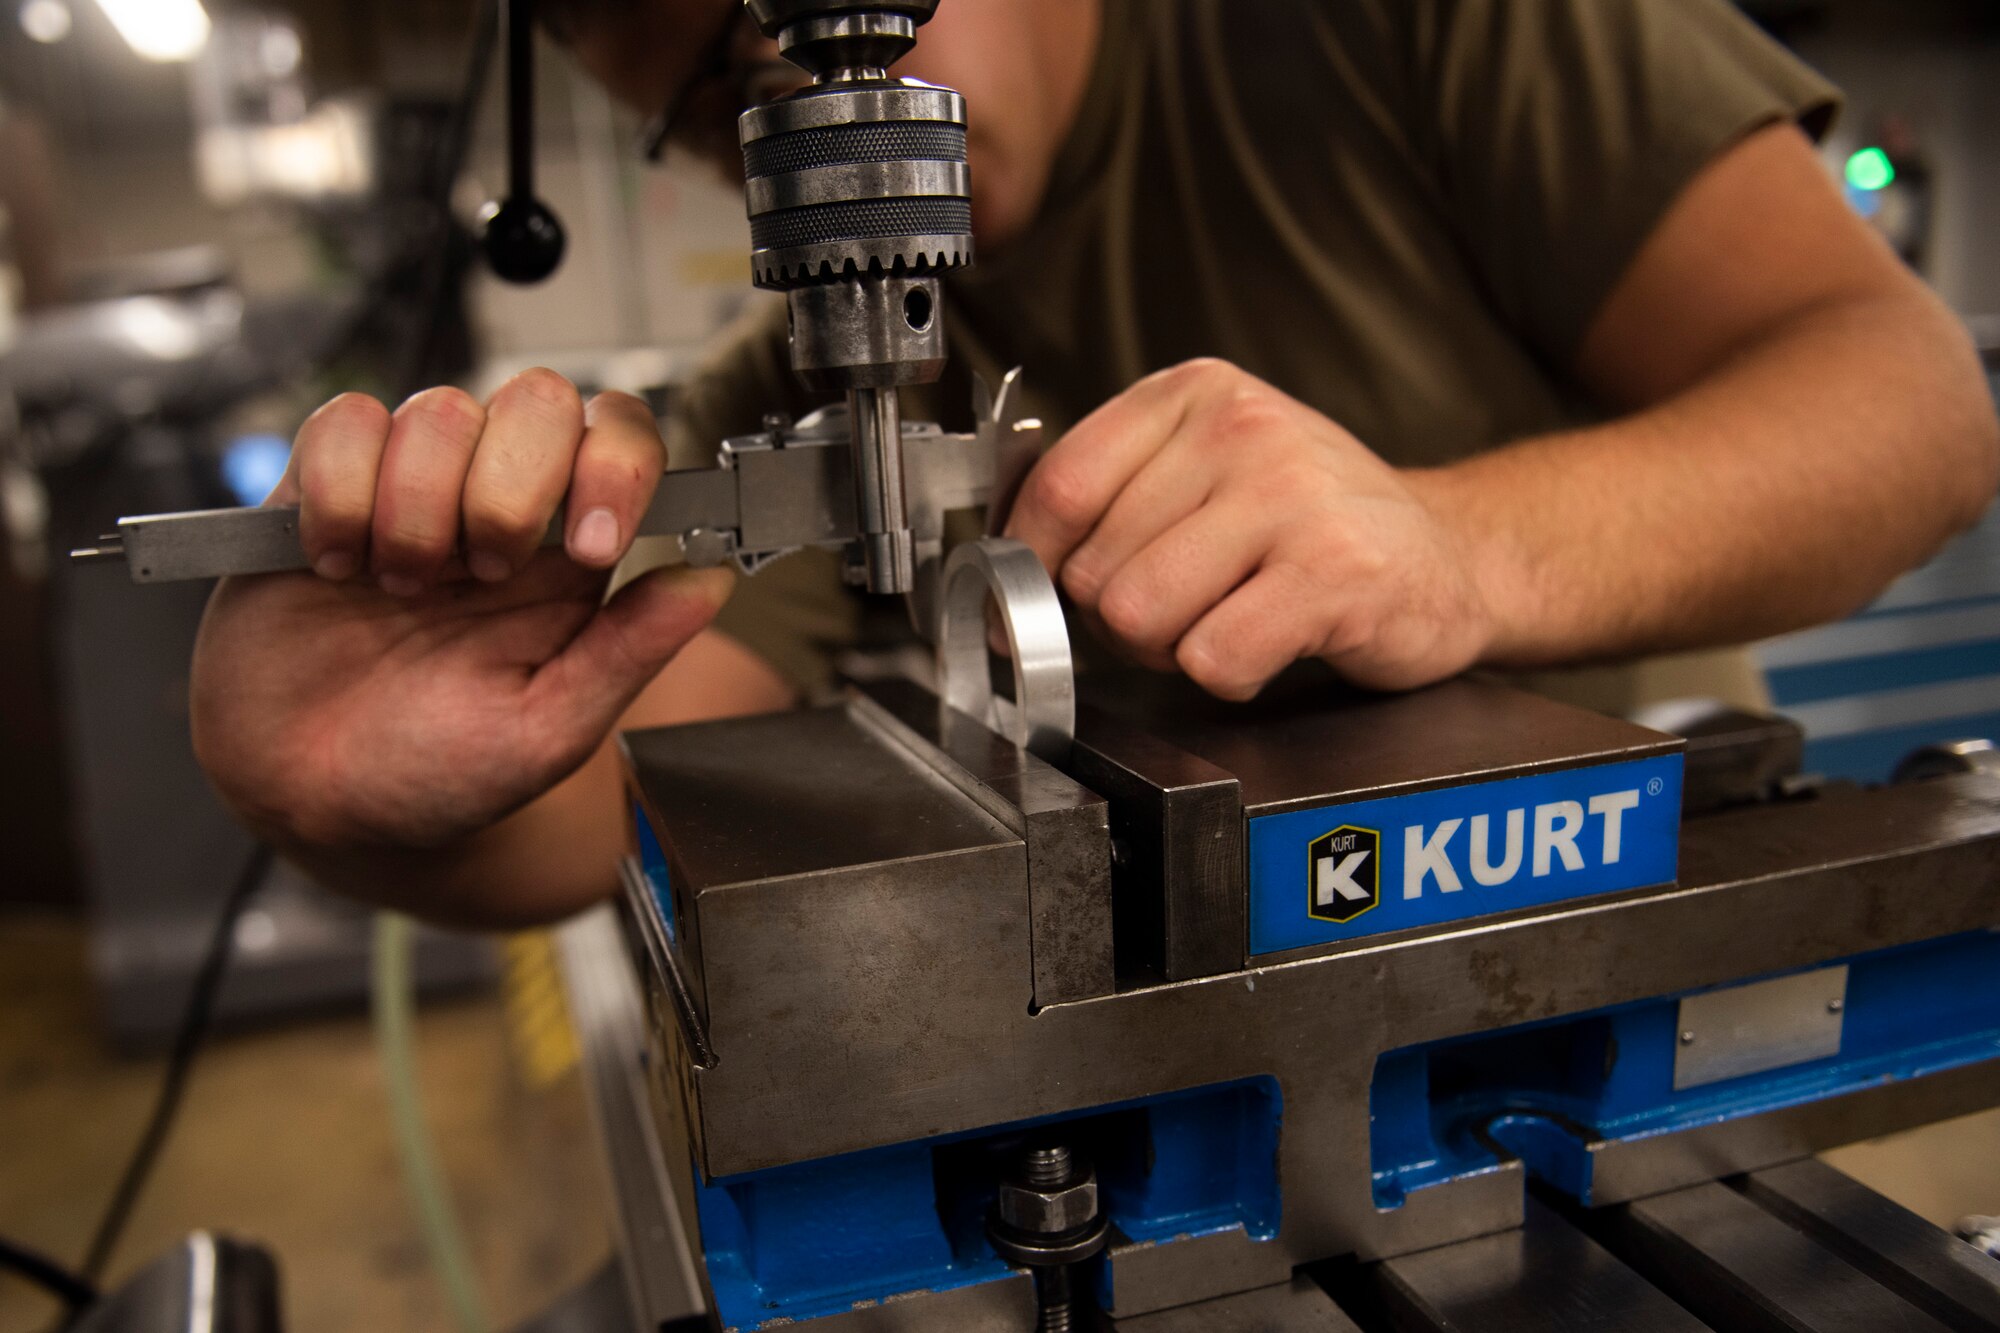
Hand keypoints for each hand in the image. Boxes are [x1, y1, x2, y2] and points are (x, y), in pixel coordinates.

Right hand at [190, 371, 733, 852]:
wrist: (310, 801)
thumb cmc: (436, 769)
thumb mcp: (549, 729)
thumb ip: (631, 649)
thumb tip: (712, 578)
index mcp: (572, 551)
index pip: (623, 438)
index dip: (619, 466)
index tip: (590, 545)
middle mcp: (501, 500)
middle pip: (540, 398)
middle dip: (513, 487)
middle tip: (482, 576)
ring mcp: (414, 484)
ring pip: (440, 409)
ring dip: (419, 506)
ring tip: (398, 587)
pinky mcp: (324, 483)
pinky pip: (344, 424)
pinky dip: (341, 493)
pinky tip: (338, 564)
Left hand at [1005, 359, 1496, 699]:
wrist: (1450, 557)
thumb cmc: (1313, 526)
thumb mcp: (1208, 472)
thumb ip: (1112, 497)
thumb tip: (1000, 567)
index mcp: (1193, 393)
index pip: (1058, 487)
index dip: (1028, 565)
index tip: (1028, 603)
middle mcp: (1241, 428)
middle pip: (1094, 570)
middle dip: (1124, 618)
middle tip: (1192, 605)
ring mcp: (1292, 494)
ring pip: (1139, 618)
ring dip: (1173, 650)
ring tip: (1231, 619)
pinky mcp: (1334, 571)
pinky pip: (1212, 658)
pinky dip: (1231, 675)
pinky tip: (1271, 644)